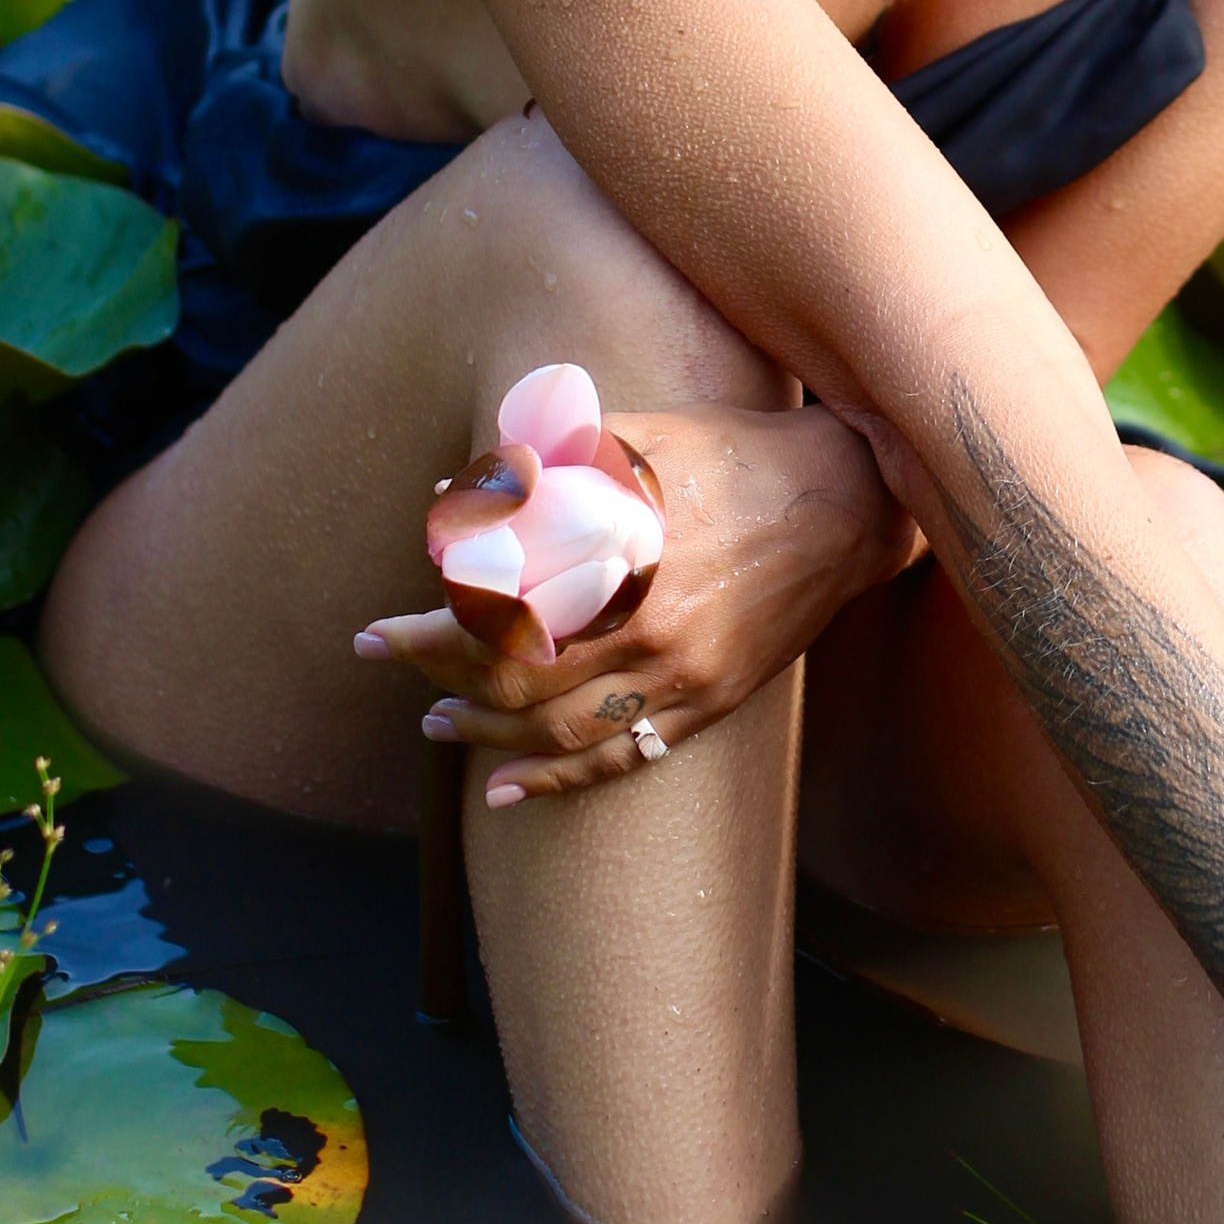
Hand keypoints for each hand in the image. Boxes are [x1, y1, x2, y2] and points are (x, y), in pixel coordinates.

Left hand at [356, 401, 917, 797]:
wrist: (843, 500)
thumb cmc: (729, 454)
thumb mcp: (633, 435)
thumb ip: (541, 466)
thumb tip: (450, 499)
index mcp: (621, 552)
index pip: (494, 615)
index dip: (428, 630)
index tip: (379, 633)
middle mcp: (647, 622)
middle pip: (513, 679)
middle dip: (436, 678)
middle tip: (390, 664)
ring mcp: (682, 671)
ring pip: (557, 730)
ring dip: (483, 734)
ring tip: (436, 724)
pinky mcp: (711, 700)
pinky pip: (622, 757)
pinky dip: (557, 781)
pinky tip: (506, 789)